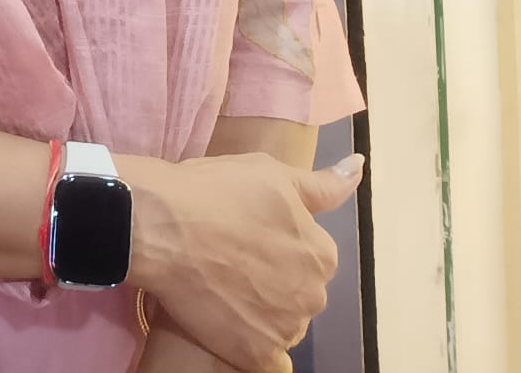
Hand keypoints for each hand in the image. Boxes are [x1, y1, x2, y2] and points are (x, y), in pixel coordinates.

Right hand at [119, 150, 363, 372]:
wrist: (161, 226)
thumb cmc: (216, 191)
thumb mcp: (271, 173)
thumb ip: (322, 183)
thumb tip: (359, 166)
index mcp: (321, 253)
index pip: (312, 254)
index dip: (279, 241)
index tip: (248, 229)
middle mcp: (313, 296)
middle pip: (299, 290)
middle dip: (275, 277)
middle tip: (232, 253)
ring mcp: (284, 329)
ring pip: (281, 321)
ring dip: (261, 309)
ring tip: (223, 281)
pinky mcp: (254, 354)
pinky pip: (262, 352)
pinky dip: (245, 337)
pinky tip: (222, 311)